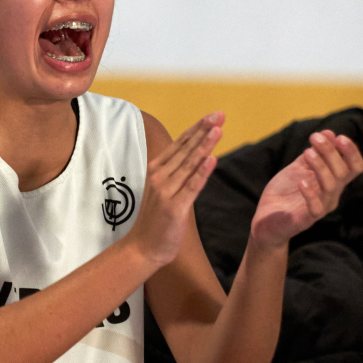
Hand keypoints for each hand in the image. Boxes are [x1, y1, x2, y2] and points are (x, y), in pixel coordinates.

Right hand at [129, 112, 222, 268]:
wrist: (143, 248)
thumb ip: (177, 172)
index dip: (197, 128)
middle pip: (185, 149)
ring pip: (189, 164)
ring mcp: (166, 192)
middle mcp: (160, 176)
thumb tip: (196, 155)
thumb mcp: (165, 189)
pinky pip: (191, 187)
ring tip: (217, 130)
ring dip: (204, 146)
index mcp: (157, 169)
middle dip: (203, 130)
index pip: (181, 144)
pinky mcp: (174, 208)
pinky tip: (212, 160)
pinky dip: (201, 173)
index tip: (213, 115)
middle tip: (219, 114)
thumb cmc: (156, 219)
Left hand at [250, 130, 362, 249]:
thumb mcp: (299, 168)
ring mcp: (320, 207)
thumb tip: (329, 132)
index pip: (354, 167)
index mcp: (334, 182)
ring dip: (321, 166)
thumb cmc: (286, 193)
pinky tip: (302, 182)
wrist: (267, 219)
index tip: (339, 137)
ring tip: (307, 152)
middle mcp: (331, 195)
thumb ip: (314, 153)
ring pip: (331, 186)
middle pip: (343, 172)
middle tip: (314, 137)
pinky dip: (311, 193)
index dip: (352, 152)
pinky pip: (315, 208)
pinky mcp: (306, 219)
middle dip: (330, 152)